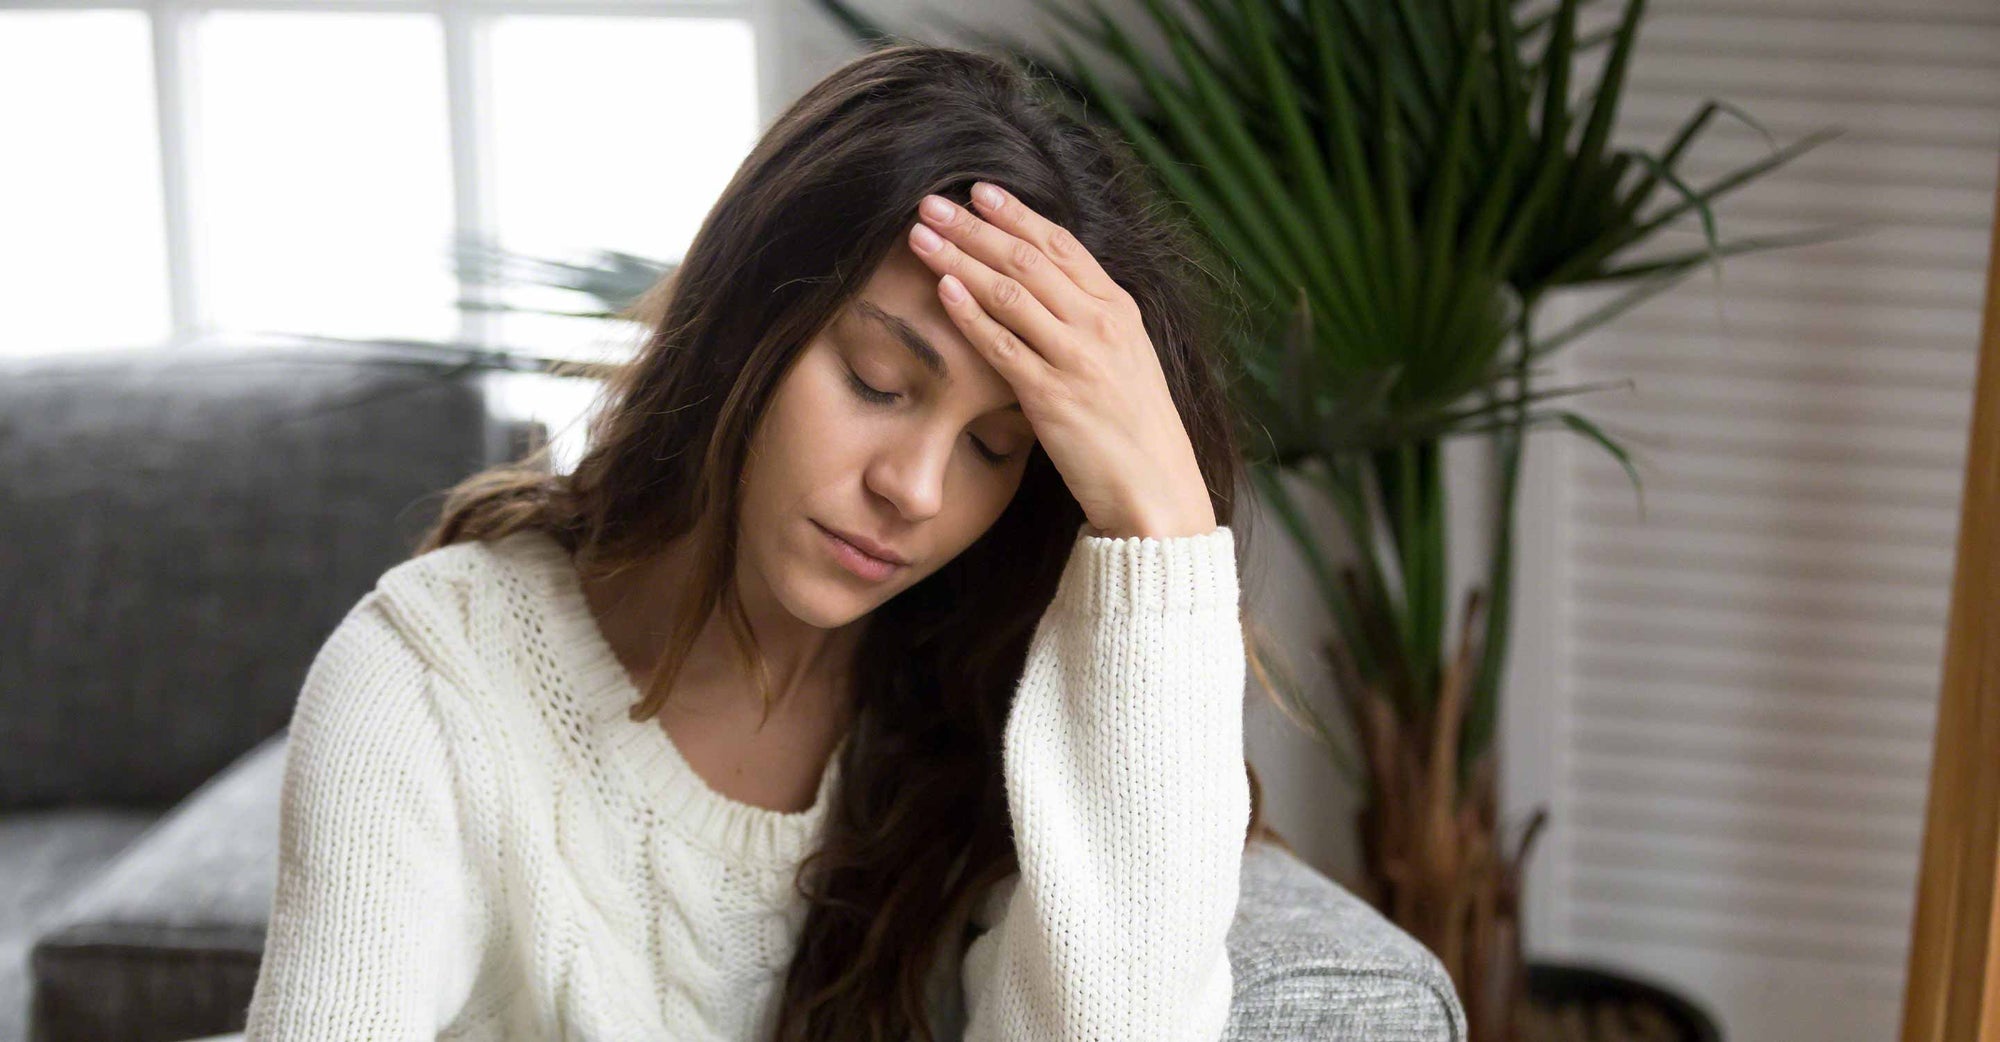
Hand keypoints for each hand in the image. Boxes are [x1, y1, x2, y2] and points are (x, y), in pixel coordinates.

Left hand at [907, 182, 1217, 539]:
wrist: (1155, 488)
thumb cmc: (1135, 428)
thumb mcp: (1126, 358)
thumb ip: (1090, 320)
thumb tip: (1048, 289)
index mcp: (1119, 308)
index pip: (1061, 244)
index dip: (1016, 214)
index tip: (978, 191)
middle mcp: (1100, 324)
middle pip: (1028, 259)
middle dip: (974, 227)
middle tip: (930, 204)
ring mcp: (1076, 358)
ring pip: (1010, 293)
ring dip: (961, 260)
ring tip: (922, 237)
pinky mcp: (1052, 396)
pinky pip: (1003, 346)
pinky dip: (970, 315)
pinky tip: (942, 290)